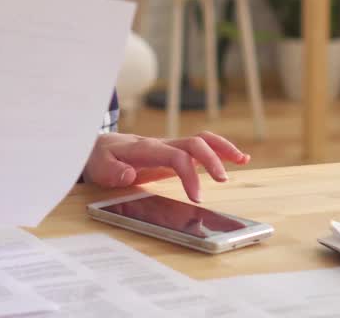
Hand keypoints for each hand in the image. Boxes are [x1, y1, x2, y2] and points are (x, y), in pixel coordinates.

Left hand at [82, 131, 249, 202]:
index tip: (197, 198)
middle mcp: (161, 143)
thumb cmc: (99, 158)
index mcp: (145, 148)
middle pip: (193, 143)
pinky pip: (199, 147)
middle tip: (223, 181)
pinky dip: (219, 150)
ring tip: (242, 160)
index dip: (189, 175)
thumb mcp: (98, 167)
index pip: (175, 156)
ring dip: (222, 148)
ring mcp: (168, 146)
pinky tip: (237, 158)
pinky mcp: (172, 152)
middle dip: (212, 159)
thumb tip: (129, 174)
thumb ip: (112, 172)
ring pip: (200, 140)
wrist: (96, 146)